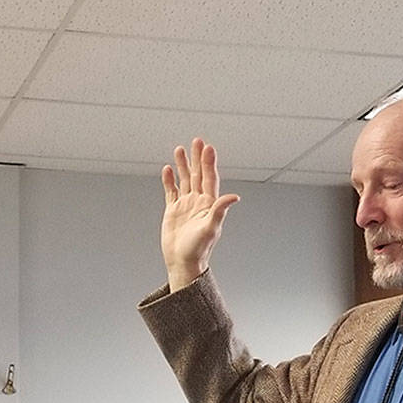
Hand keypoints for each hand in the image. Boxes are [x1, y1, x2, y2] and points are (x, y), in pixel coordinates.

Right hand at [160, 138, 240, 290]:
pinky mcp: (173, 211)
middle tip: (197, 141)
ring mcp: (185, 205)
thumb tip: (234, 196)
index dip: (208, 162)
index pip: (209, 178)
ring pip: (184, 180)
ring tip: (180, 150)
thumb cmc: (198, 248)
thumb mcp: (211, 228)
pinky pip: (171, 191)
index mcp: (209, 203)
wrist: (183, 262)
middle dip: (197, 158)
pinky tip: (168, 170)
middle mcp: (198, 201)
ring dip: (183, 165)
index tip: (207, 148)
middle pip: (197, 174)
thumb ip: (220, 210)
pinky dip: (169, 180)